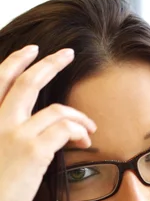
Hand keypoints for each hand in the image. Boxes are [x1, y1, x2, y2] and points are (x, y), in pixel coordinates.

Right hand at [0, 46, 95, 200]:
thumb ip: (5, 134)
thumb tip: (27, 130)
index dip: (16, 61)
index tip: (33, 50)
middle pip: (28, 81)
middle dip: (51, 63)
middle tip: (68, 54)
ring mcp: (14, 133)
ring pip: (57, 110)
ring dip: (80, 117)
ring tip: (90, 128)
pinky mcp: (34, 150)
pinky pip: (67, 129)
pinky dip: (81, 132)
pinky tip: (85, 142)